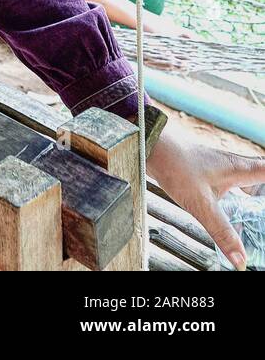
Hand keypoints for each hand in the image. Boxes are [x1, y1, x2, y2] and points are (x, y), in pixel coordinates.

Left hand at [148, 127, 264, 269]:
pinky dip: (239, 190)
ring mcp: (220, 164)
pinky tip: (232, 202)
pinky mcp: (208, 167)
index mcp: (241, 169)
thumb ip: (222, 232)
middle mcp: (234, 164)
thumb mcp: (202, 205)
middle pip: (263, 175)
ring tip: (257, 210)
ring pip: (248, 177)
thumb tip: (240, 258)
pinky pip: (233, 178)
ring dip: (257, 191)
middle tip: (261, 212)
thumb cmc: (175, 165)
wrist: (150, 144)